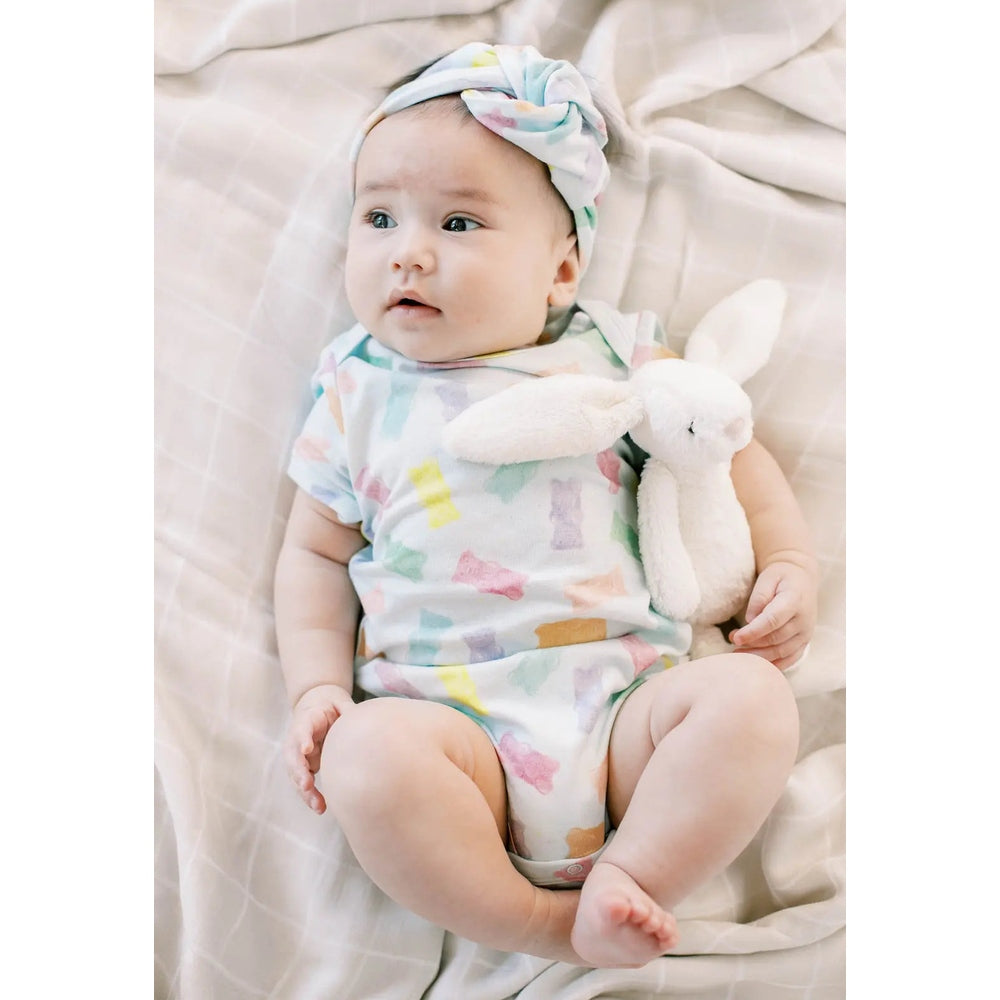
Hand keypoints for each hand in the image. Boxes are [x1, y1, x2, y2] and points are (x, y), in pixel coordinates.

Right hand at [284, 684, 354, 813]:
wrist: (316, 705)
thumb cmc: (330, 705)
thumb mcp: (339, 702)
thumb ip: (347, 709)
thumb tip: (361, 719)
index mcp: (307, 719)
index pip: (302, 729)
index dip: (303, 738)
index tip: (306, 748)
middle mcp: (298, 739)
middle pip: (294, 757)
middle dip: (299, 773)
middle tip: (307, 785)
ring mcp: (299, 754)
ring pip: (297, 775)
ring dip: (305, 791)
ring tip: (318, 806)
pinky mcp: (304, 766)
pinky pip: (304, 782)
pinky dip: (311, 795)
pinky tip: (321, 807)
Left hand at [729, 559, 817, 670]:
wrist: (802, 579)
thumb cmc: (781, 577)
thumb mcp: (768, 578)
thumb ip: (759, 598)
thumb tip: (750, 620)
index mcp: (795, 600)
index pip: (772, 620)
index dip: (753, 631)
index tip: (736, 638)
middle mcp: (804, 619)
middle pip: (776, 638)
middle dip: (752, 643)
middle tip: (732, 640)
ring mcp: (806, 632)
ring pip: (782, 651)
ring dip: (759, 656)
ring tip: (738, 653)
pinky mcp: (805, 641)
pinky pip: (791, 658)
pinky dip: (774, 664)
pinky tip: (757, 665)